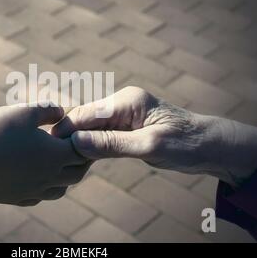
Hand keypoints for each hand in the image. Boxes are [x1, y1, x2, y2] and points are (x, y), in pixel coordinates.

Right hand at [0, 104, 89, 205]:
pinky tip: (37, 178)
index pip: (83, 150)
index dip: (87, 140)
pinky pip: (39, 197)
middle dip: (82, 160)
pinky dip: (45, 188)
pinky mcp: (16, 198)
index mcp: (55, 155)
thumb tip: (62, 112)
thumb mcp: (24, 112)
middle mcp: (48, 177)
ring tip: (60, 164)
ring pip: (60, 189)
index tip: (86, 132)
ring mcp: (32, 191)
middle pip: (76, 173)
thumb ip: (48, 110)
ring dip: (66, 177)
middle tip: (79, 148)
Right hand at [51, 87, 256, 186]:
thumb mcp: (150, 146)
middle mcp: (122, 103)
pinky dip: (90, 144)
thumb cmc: (186, 144)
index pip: (87, 114)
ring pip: (90, 126)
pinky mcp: (125, 125)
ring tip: (57, 156)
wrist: (209, 145)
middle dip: (67, 134)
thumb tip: (75, 142)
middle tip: (47, 153)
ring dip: (77, 140)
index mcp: (127, 101)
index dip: (65, 129)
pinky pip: (100, 133)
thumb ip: (112, 144)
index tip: (46, 146)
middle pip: (85, 117)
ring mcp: (123, 114)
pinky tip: (79, 155)